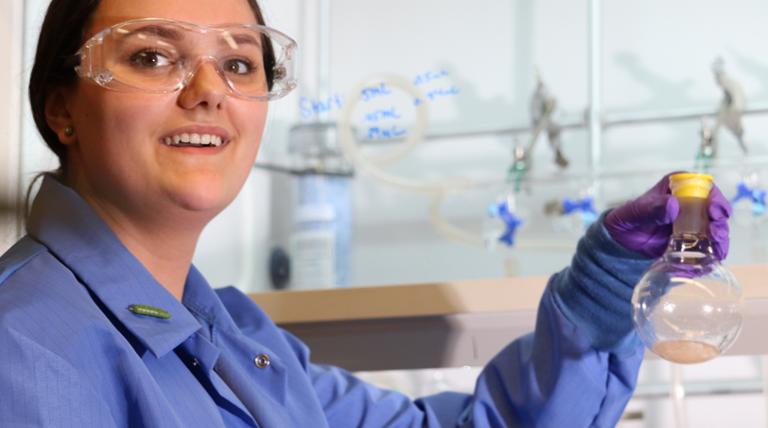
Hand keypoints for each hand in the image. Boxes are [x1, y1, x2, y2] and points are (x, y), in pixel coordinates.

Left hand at [604, 173, 731, 259]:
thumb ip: (651, 209)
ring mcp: (695, 222)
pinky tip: (712, 259)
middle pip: (716, 209)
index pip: (704, 187)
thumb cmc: (628, 218)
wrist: (622, 240)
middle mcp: (691, 202)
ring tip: (716, 248)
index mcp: (678, 187)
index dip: (715, 198)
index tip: (714, 211)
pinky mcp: (694, 240)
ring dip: (720, 238)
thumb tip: (673, 206)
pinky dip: (713, 252)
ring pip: (717, 228)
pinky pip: (710, 245)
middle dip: (720, 222)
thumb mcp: (634, 213)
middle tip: (715, 233)